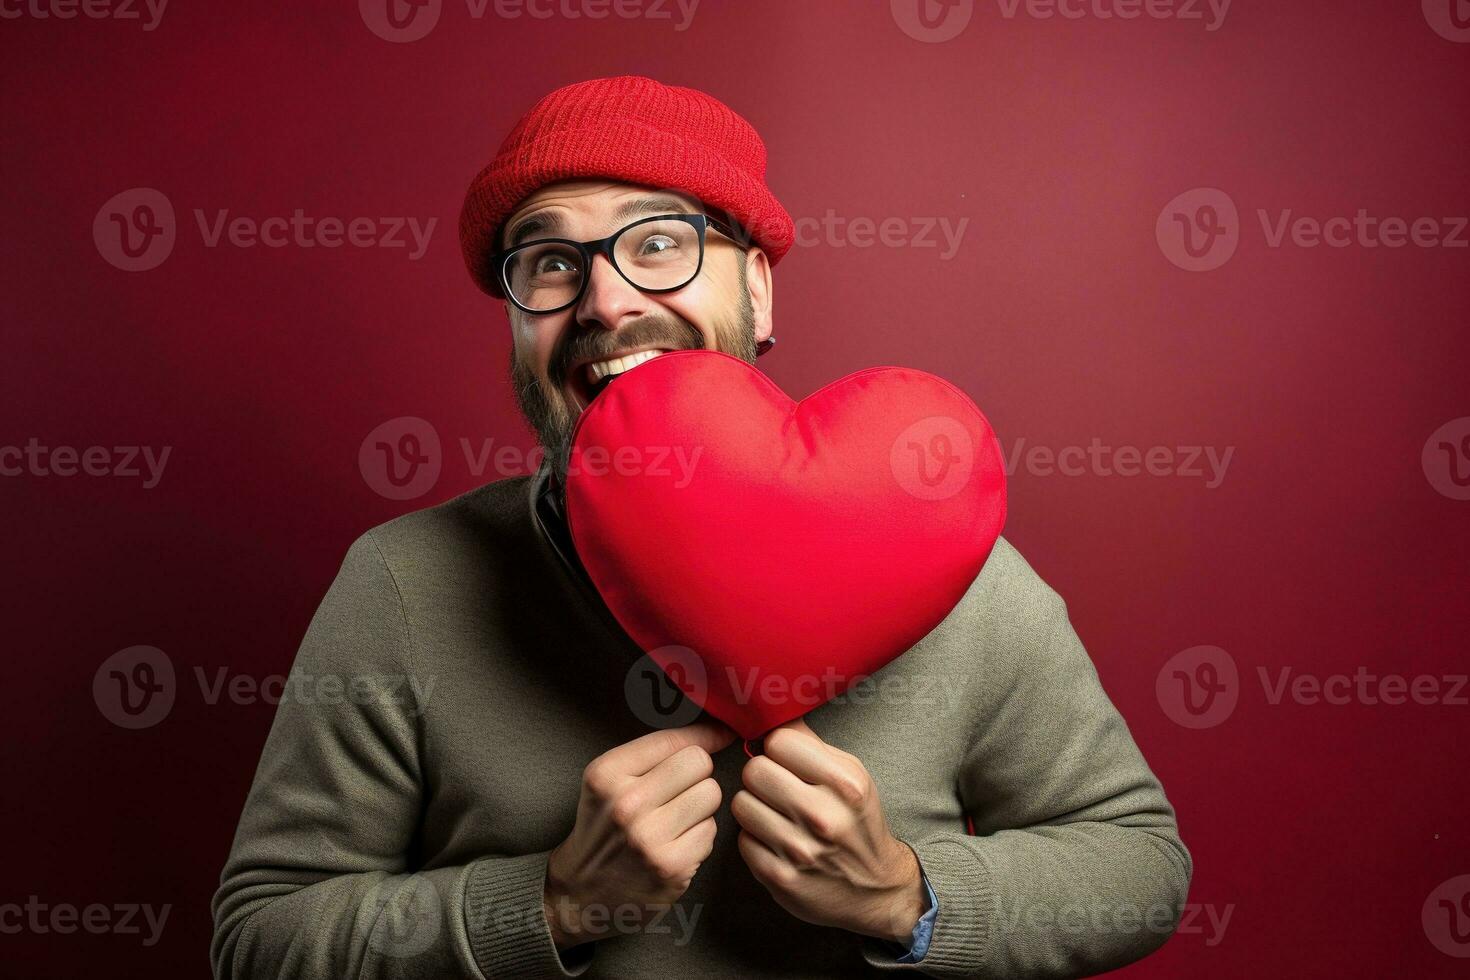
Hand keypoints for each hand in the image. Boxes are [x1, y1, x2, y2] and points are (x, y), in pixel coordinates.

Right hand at [543, 720, 734, 949]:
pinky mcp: (671, 867)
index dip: (706, 735)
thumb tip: (720, 731)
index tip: (722, 734)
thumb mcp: (609, 779)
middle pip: (700, 764)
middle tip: (679, 792)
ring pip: (711, 795)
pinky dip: (699, 837)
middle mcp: (626, 804)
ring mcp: (649, 839)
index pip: (675, 741)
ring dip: (700, 806)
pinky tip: (675, 844)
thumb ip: (656, 752)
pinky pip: (711, 832)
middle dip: (697, 775)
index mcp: (607, 774)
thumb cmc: (604, 826)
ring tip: (675, 820)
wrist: (581, 891)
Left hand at [732, 717, 926, 942]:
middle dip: (762, 776)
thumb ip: (812, 745)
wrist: (876, 889)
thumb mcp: (852, 776)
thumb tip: (773, 712)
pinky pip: (742, 840)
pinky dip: (755, 839)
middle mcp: (824, 817)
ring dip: (754, 807)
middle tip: (776, 788)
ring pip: (741, 804)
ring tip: (775, 814)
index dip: (778, 749)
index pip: (779, 741)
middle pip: (754, 771)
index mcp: (846, 784)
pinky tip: (775, 841)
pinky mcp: (781, 878)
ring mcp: (800, 851)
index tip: (787, 761)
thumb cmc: (857, 823)